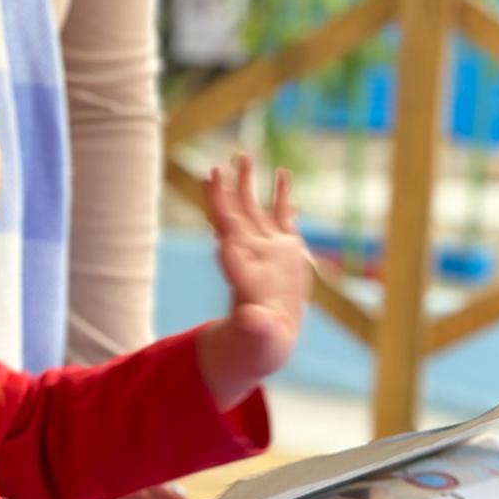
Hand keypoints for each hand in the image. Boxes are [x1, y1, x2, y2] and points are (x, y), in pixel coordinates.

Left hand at [195, 155, 312, 410]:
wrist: (271, 338)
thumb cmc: (260, 343)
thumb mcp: (259, 338)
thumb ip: (255, 326)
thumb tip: (250, 318)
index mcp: (242, 270)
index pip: (227, 233)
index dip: (220, 209)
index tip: (211, 184)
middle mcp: (251, 253)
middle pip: (234, 214)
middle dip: (226, 191)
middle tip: (217, 166)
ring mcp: (268, 248)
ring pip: (255, 208)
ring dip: (248, 183)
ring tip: (243, 155)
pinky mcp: (287, 250)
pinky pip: (284, 216)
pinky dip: (283, 195)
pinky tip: (284, 174)